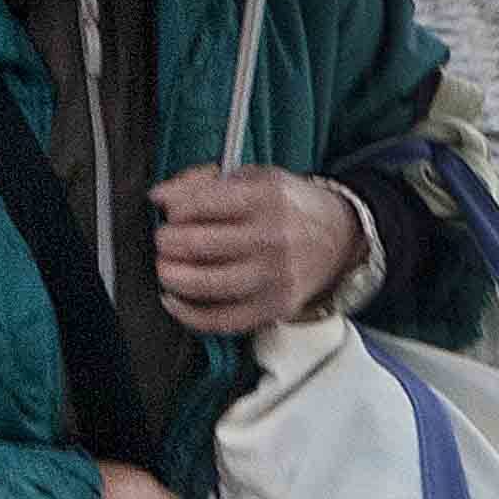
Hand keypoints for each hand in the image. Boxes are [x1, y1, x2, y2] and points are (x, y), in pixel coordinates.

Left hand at [148, 165, 364, 339]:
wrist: (339, 239)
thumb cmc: (286, 205)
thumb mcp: (253, 178)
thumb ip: (203, 183)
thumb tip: (159, 197)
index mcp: (267, 197)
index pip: (203, 204)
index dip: (175, 210)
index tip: (169, 212)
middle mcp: (273, 237)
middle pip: (200, 245)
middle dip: (168, 243)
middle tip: (163, 241)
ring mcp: (276, 276)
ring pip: (208, 285)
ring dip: (173, 277)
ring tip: (165, 268)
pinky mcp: (275, 307)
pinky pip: (223, 320)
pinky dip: (189, 315)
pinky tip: (173, 300)